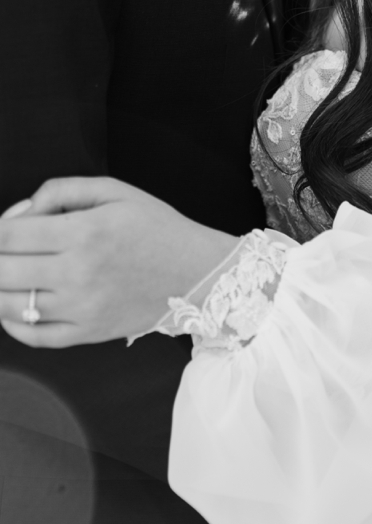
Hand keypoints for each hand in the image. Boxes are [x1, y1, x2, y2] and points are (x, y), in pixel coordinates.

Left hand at [0, 178, 236, 346]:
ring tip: (12, 274)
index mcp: (86, 232)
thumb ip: (63, 189)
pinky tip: (15, 305)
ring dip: (0, 287)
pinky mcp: (86, 332)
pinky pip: (30, 334)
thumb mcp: (117, 192)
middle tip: (7, 252)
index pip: (8, 235)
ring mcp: (80, 307)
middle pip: (0, 270)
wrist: (199, 272)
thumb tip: (23, 210)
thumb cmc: (160, 230)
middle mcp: (78, 272)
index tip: (5, 229)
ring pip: (7, 304)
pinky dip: (11, 322)